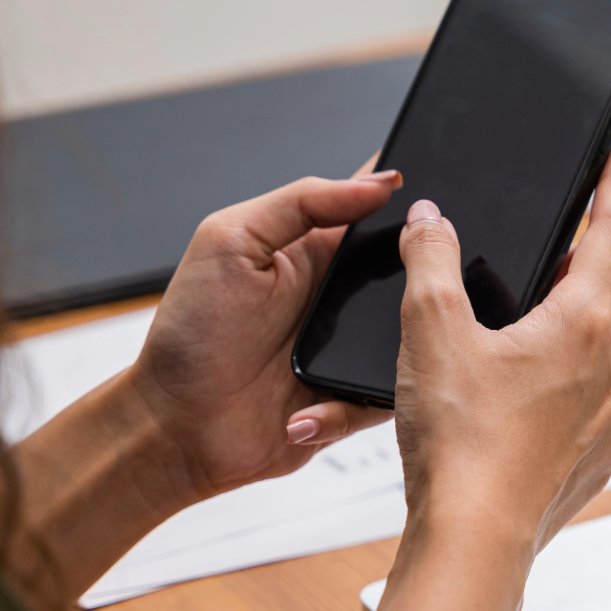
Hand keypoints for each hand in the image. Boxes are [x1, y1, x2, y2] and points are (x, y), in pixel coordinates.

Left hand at [123, 168, 400, 502]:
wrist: (177, 428)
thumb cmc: (190, 336)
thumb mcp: (230, 241)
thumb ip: (301, 202)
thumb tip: (376, 182)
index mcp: (315, 252)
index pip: (376, 211)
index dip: (410, 200)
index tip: (433, 193)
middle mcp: (339, 299)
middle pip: (414, 275)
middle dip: (427, 273)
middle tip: (425, 276)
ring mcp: (351, 351)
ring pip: (415, 336)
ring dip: (404, 343)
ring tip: (352, 355)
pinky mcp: (357, 398)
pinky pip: (389, 394)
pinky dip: (362, 400)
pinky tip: (313, 404)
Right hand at [392, 129, 610, 554]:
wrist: (472, 542)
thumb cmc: (461, 444)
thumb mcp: (428, 332)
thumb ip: (430, 262)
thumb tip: (430, 219)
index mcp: (584, 327)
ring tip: (544, 343)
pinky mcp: (597, 467)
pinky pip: (608, 418)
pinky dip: (582, 398)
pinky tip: (523, 404)